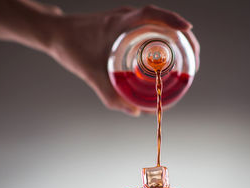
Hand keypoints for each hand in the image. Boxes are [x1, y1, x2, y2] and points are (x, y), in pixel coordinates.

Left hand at [38, 5, 199, 115]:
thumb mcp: (90, 74)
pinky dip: (163, 42)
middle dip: (184, 39)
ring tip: (186, 62)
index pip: (152, 13)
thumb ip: (111, 95)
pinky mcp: (124, 26)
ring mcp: (126, 21)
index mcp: (119, 22)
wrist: (55, 34)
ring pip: (159, 26)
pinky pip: (150, 31)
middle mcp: (126, 17)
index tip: (188, 31)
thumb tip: (136, 111)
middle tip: (193, 62)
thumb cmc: (70, 48)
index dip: (173, 20)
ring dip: (176, 40)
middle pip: (164, 21)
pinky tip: (165, 59)